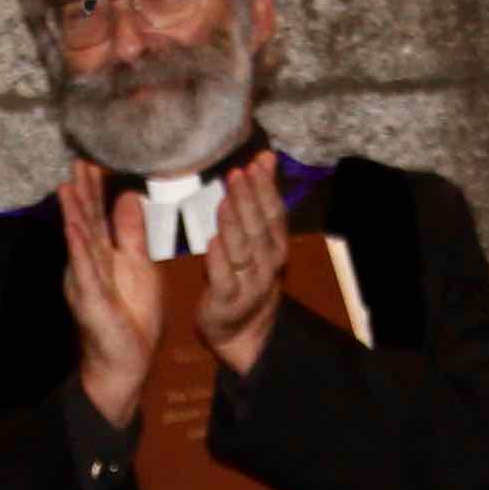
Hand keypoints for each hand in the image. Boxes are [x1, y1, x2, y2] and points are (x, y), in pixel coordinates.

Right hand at [57, 161, 159, 427]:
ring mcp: (86, 281)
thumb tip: (128, 196)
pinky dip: (78, 247)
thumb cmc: (132, 317)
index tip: (95, 160)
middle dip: (82, 191)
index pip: (97, 215)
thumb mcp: (139, 266)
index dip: (96, 188)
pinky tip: (73, 227)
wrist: (126, 362)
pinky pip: (84, 269)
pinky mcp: (90, 300)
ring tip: (68, 185)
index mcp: (102, 254)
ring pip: (79, 241)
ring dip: (73, 213)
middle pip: (85, 221)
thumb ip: (131, 233)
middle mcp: (88, 263)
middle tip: (78, 160)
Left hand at [195, 150, 287, 375]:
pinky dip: (220, 260)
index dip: (265, 190)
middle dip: (248, 200)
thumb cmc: (247, 275)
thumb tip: (266, 157)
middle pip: (259, 229)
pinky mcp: (226, 302)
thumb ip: (261, 197)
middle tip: (235, 175)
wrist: (243, 332)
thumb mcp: (259, 236)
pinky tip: (212, 241)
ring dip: (234, 224)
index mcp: (276, 247)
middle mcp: (268, 265)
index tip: (254, 166)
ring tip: (223, 201)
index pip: (274, 214)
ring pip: (243, 251)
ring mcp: (249, 285)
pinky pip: (224, 278)